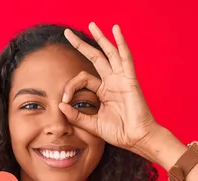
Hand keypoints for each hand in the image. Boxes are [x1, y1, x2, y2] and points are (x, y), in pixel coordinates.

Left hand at [59, 22, 171, 159]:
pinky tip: (116, 30)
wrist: (137, 139)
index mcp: (103, 91)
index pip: (82, 79)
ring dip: (100, 38)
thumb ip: (76, 116)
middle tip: (67, 33)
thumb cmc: (119, 133)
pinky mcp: (129, 80)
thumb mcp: (92, 125)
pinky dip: (121, 43)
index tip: (64, 101)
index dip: (70, 87)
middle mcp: (111, 82)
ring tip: (92, 25)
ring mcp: (121, 79)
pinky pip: (125, 58)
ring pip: (109, 53)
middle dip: (81, 44)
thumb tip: (60, 105)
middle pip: (95, 57)